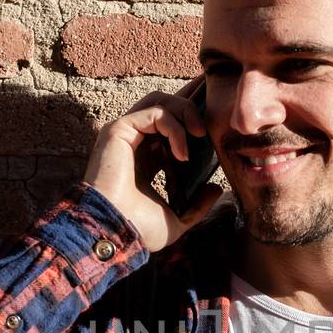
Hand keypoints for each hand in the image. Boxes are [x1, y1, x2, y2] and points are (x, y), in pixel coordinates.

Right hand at [83, 75, 221, 254]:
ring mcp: (125, 133)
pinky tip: (182, 154)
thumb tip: (216, 189)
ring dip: (185, 112)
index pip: (169, 128)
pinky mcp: (119, 129)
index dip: (191, 123)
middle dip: (190, 110)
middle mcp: (134, 142)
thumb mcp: (177, 219)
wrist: (117, 232)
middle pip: (165, 106)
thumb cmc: (139, 229)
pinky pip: (155, 113)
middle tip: (206, 132)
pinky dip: (175, 128)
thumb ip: (198, 205)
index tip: (211, 133)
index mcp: (145, 160)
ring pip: (159, 100)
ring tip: (200, 134)